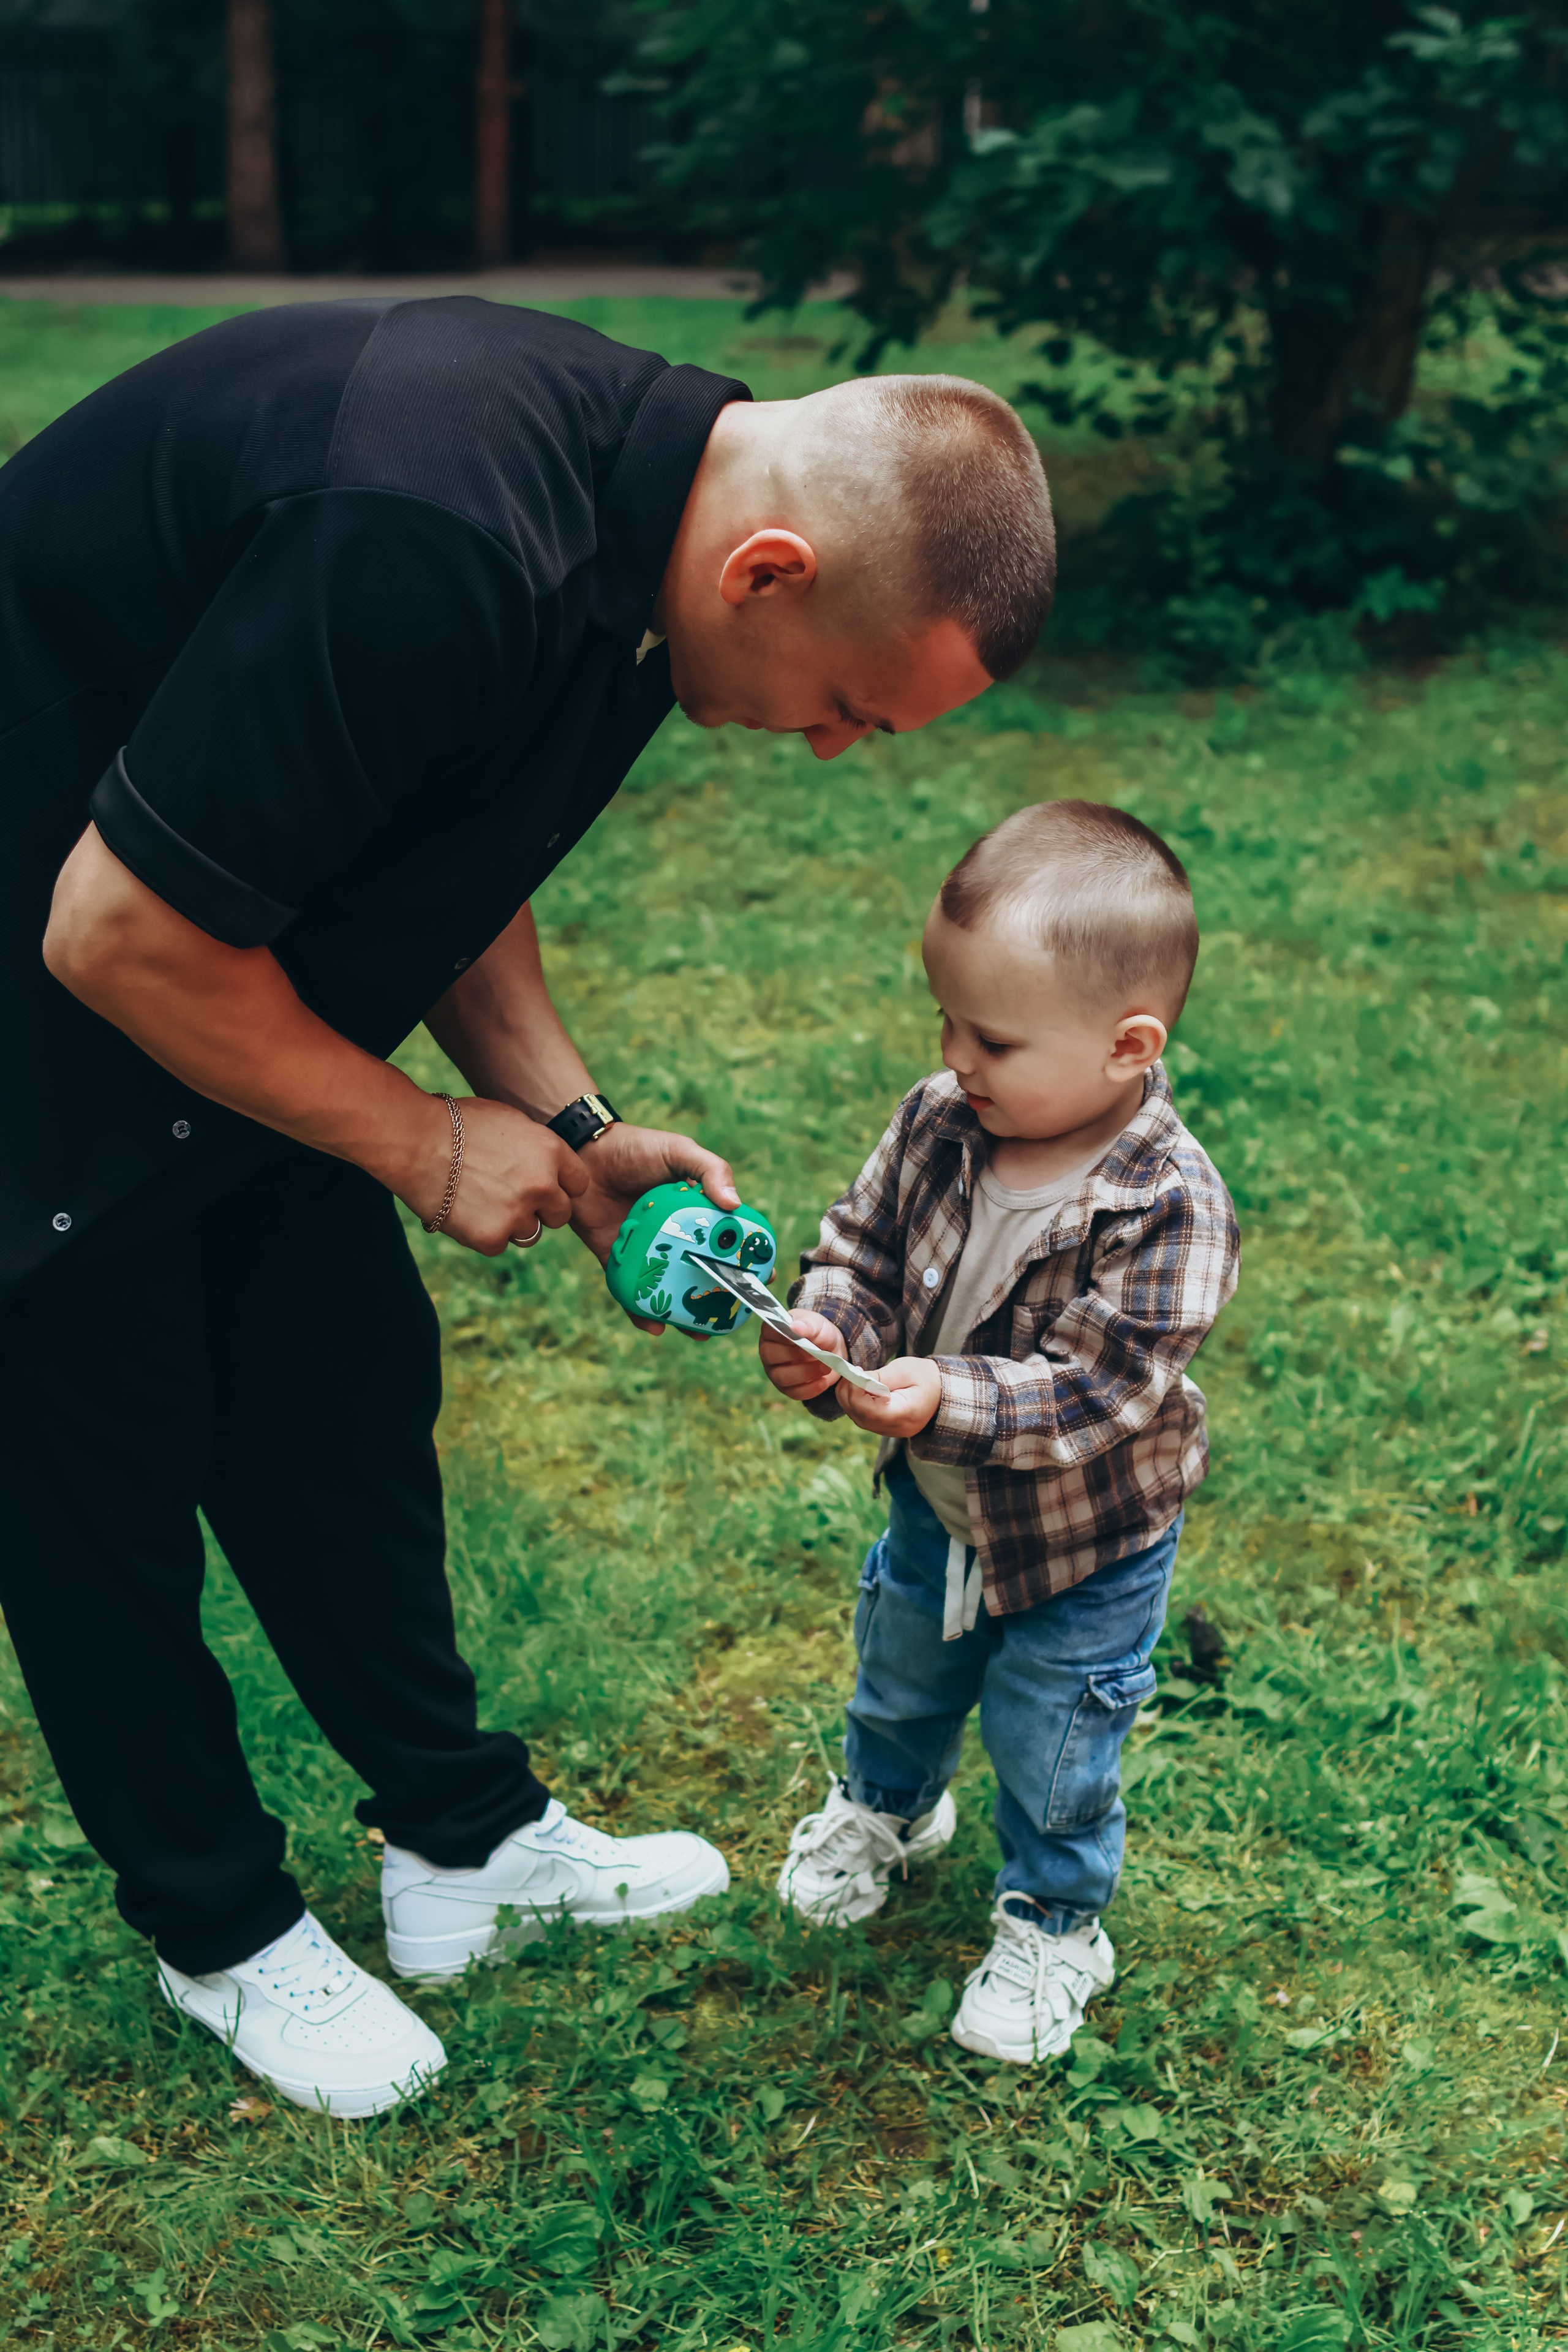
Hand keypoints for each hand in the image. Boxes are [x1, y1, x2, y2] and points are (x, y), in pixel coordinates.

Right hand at [404, 1095, 587, 1255]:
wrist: (414, 1141)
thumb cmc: (455, 1124)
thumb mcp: (508, 1121)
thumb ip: (535, 1147)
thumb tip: (547, 1166)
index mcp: (551, 1151)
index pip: (579, 1184)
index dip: (561, 1186)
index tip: (544, 1186)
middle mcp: (542, 1185)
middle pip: (561, 1214)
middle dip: (541, 1210)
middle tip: (511, 1198)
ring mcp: (518, 1213)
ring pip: (530, 1232)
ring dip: (511, 1223)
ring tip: (480, 1200)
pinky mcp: (492, 1237)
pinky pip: (499, 1245)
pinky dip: (483, 1234)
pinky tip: (464, 1212)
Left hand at [572, 1123, 739, 1334]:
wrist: (582, 1153)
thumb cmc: (636, 1148)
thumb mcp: (679, 1151)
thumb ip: (710, 1170)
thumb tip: (734, 1205)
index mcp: (697, 1214)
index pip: (728, 1242)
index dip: (746, 1262)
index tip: (762, 1281)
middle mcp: (675, 1238)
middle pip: (702, 1273)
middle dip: (718, 1300)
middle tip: (731, 1317)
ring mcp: (647, 1252)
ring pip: (670, 1290)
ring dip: (684, 1316)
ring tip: (697, 1334)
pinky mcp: (616, 1260)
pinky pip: (631, 1292)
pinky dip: (641, 1312)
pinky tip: (652, 1326)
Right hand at [759, 1309, 848, 1402]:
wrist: (833, 1349)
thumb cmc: (819, 1332)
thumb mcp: (817, 1324)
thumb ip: (807, 1325)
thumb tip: (794, 1327)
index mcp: (772, 1331)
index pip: (768, 1332)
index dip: (783, 1336)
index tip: (801, 1337)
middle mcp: (768, 1352)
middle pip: (771, 1356)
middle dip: (795, 1355)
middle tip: (817, 1353)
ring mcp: (775, 1371)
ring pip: (782, 1377)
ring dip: (806, 1373)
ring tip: (825, 1367)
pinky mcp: (787, 1388)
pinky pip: (794, 1392)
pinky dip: (810, 1389)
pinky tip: (823, 1382)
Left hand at [837, 1356, 942, 1439]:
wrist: (943, 1390)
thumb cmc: (926, 1377)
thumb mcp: (904, 1370)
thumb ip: (879, 1378)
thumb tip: (854, 1380)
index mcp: (906, 1414)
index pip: (870, 1411)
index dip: (855, 1393)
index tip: (853, 1373)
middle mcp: (898, 1428)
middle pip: (861, 1418)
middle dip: (849, 1395)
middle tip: (850, 1374)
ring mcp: (893, 1431)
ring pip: (860, 1420)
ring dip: (851, 1399)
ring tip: (856, 1380)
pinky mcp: (888, 1428)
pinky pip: (866, 1420)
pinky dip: (858, 1404)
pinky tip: (861, 1390)